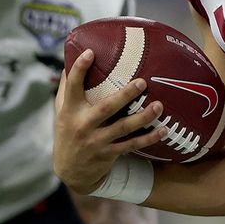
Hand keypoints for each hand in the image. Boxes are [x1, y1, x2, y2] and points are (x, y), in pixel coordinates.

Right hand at [53, 50, 166, 193]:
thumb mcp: (61, 110)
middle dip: (125, 95)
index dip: (79, 69)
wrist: (69, 170)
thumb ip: (66, 87)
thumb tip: (72, 56)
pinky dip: (148, 138)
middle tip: (142, 82)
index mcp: (69, 110)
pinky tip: (163, 130)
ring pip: (123, 128)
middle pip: (106, 108)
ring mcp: (97, 141)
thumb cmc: (67, 131)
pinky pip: (131, 145)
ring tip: (159, 106)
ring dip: (143, 117)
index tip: (91, 53)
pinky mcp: (109, 153)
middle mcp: (83, 125)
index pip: (72, 87)